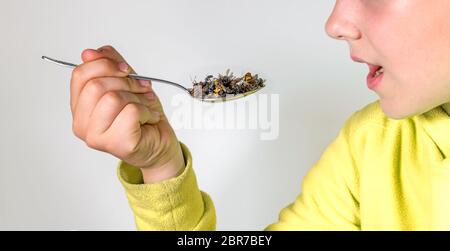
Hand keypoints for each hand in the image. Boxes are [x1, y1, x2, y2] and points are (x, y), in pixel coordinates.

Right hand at [70, 45, 184, 182]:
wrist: (161, 143)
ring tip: (146, 106)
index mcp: (80, 107)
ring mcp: (96, 137)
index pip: (80, 75)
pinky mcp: (116, 144)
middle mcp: (82, 124)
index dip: (105, 64)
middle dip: (126, 82)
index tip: (126, 68)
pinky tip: (149, 118)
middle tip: (142, 88)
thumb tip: (89, 52)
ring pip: (112, 98)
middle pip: (95, 86)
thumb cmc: (142, 116)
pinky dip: (146, 110)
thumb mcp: (126, 83)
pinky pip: (130, 111)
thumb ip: (108, 65)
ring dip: (137, 98)